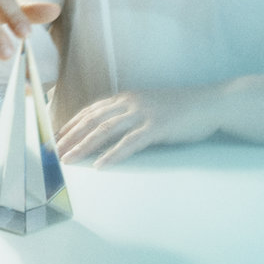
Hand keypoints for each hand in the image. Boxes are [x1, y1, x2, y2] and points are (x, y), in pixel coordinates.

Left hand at [56, 85, 224, 167]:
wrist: (210, 103)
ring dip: (84, 146)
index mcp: (127, 98)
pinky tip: (101, 165)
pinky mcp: (158, 127)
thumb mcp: (150, 107)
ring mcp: (144, 114)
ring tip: (68, 160)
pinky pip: (131, 142)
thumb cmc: (181, 109)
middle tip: (53, 153)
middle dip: (70, 137)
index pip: (92, 111)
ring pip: (106, 130)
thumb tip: (110, 130)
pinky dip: (114, 154)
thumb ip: (130, 115)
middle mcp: (131, 102)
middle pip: (93, 120)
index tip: (55, 138)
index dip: (71, 125)